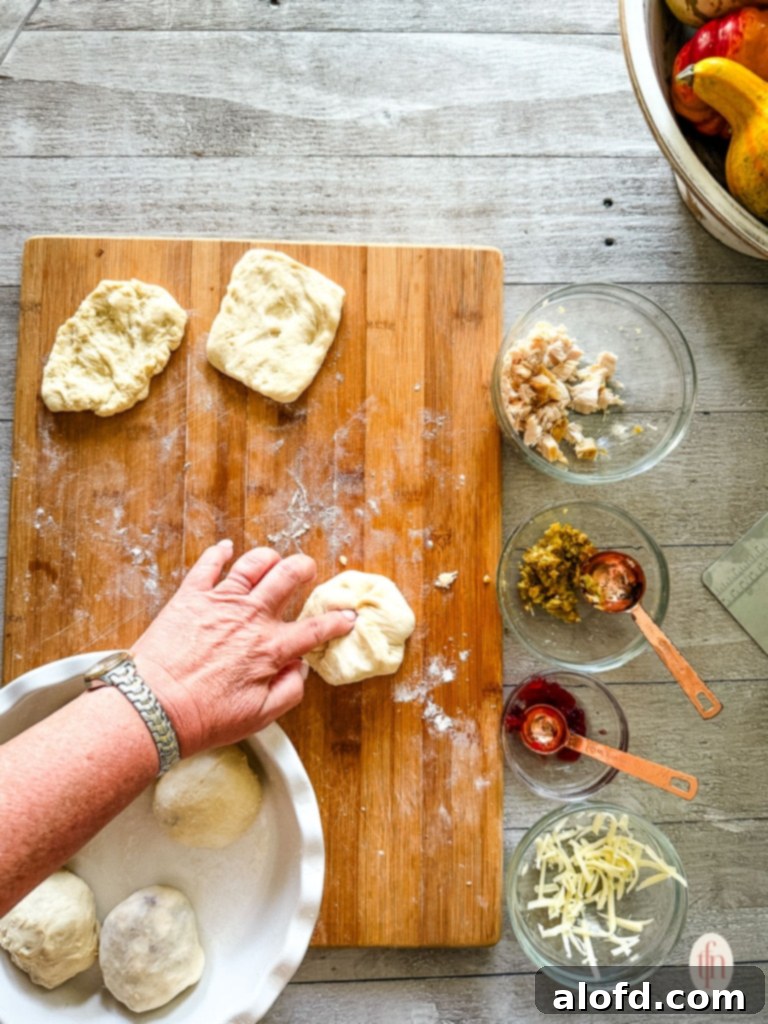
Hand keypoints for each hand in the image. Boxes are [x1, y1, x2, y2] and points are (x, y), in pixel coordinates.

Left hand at [130, 540, 354, 755]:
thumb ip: (289, 690)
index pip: (315, 629)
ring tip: (273, 560)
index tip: (347, 616)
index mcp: (270, 648)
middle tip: (307, 570)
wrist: (151, 707)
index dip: (337, 621)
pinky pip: (207, 565)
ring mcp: (219, 602)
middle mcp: (250, 617)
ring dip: (268, 557)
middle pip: (288, 578)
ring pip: (253, 564)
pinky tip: (225, 549)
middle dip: (304, 569)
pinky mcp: (189, 597)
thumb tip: (301, 667)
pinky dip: (219, 553)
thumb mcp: (259, 716)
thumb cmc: (203, 717)